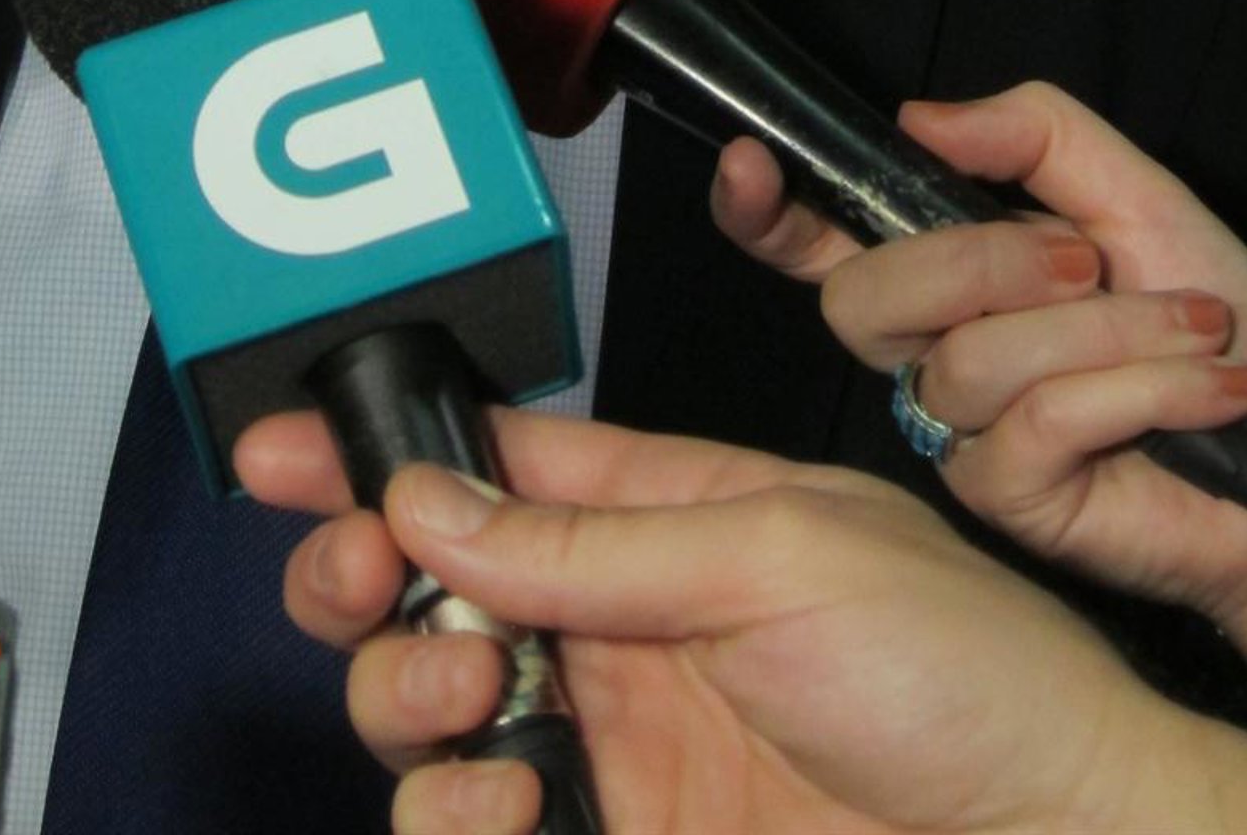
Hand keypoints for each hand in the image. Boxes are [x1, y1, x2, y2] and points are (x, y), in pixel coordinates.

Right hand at [236, 406, 1246, 834]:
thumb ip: (596, 541)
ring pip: (432, 707)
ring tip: (460, 691)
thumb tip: (432, 496)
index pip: (498, 465)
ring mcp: (614, 742)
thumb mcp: (781, 557)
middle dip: (365, 576)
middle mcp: (625, 623)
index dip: (386, 450)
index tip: (281, 449)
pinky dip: (450, 815)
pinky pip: (474, 824)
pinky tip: (492, 801)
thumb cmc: (965, 667)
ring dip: (403, 690)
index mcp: (671, 515)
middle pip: (434, 587)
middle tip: (360, 583)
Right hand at [711, 81, 1246, 682]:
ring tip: (1195, 332)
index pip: (821, 240)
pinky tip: (1208, 389)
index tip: (751, 160)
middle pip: (866, 296)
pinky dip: (1141, 387)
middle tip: (1090, 261)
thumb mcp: (1135, 192)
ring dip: (1106, 330)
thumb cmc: (1222, 318)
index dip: (768, 209)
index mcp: (952, 268)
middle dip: (981, 260)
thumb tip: (917, 113)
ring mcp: (963, 434)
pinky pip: (1039, 422)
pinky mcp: (1011, 502)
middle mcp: (936, 349)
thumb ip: (1033, 133)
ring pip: (970, 359)